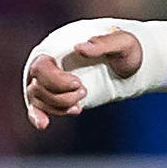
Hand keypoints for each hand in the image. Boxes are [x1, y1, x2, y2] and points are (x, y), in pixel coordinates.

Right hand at [24, 29, 140, 127]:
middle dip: (60, 96)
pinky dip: (37, 117)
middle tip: (84, 91)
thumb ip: (102, 43)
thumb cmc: (123, 49)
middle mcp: (46, 67)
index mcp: (54, 49)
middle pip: (37, 86)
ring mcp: (48, 83)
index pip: (40, 67)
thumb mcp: (121, 43)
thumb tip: (78, 47)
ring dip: (58, 106)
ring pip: (39, 100)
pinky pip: (37, 109)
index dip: (56, 80)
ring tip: (80, 105)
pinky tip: (44, 124)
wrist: (129, 64)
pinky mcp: (54, 98)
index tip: (78, 84)